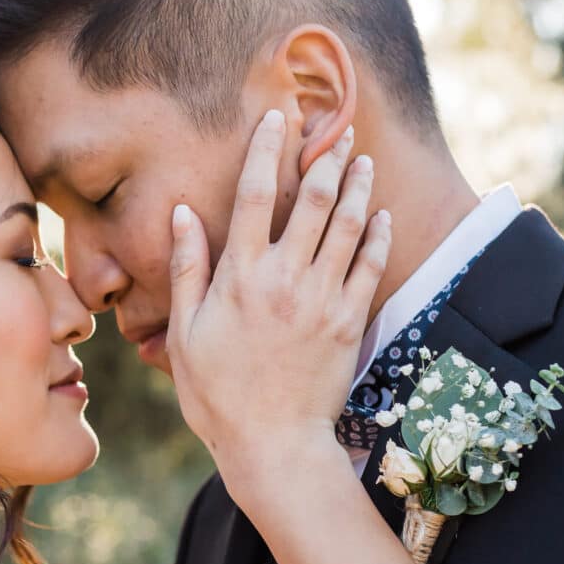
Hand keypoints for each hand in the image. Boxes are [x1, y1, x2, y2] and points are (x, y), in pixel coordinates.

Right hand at [167, 109, 391, 501]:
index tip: (277, 118)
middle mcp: (285, 278)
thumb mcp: (185, 333)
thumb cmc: (217, 394)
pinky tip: (380, 214)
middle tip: (337, 129)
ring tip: (362, 159)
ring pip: (347, 226)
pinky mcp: (350, 323)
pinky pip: (369, 266)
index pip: (253, 195)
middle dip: (325, 157)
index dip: (266, 149)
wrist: (272, 445)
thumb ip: (187, 269)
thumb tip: (182, 214)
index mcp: (239, 277)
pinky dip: (377, 235)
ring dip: (357, 186)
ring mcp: (322, 299)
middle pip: (311, 200)